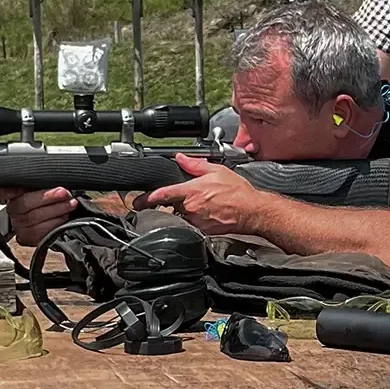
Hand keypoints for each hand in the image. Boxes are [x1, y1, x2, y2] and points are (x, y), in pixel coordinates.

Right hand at [0, 184, 77, 246]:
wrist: (56, 219)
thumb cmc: (50, 200)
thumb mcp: (45, 187)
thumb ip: (41, 181)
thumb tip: (45, 180)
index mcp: (15, 194)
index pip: (3, 191)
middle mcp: (13, 211)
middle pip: (24, 204)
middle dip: (47, 198)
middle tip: (63, 193)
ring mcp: (19, 226)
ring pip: (34, 219)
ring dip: (56, 211)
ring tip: (69, 205)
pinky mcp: (28, 239)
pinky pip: (40, 233)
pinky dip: (55, 224)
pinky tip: (63, 218)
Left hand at [138, 153, 262, 235]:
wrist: (252, 211)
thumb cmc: (238, 192)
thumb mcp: (217, 171)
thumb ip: (195, 165)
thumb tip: (181, 158)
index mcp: (191, 192)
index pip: (163, 195)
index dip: (147, 198)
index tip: (137, 201)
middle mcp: (190, 208)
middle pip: (172, 205)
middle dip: (175, 201)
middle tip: (191, 196)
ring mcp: (196, 221)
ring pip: (182, 215)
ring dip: (187, 209)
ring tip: (206, 203)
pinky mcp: (203, 230)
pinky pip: (193, 223)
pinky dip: (197, 218)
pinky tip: (211, 212)